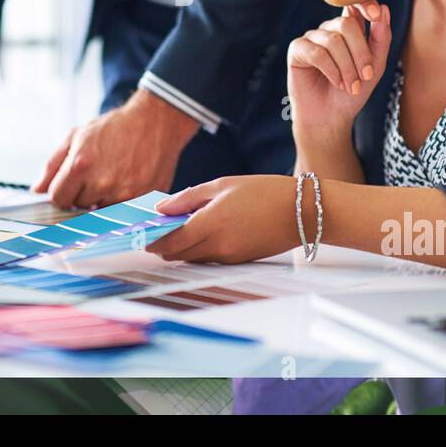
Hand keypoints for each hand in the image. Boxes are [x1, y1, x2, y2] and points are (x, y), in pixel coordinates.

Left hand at [32, 90, 198, 208]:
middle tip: (96, 175)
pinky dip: (121, 203)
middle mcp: (102, 183)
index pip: (58, 198)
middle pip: (78, 207)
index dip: (62, 192)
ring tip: (113, 178)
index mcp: (81, 165)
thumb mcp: (76, 136)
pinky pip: (122, 213)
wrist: (155, 122)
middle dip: (83, 195)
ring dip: (102, 201)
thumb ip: (52, 165)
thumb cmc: (115, 127)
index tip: (70, 185)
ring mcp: (124, 195)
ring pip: (100, 213)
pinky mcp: (143, 200)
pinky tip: (126, 184)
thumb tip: (37, 190)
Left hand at [147, 175, 301, 262]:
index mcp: (211, 223)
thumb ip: (189, 198)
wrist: (301, 212)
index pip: (170, 242)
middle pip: (178, 255)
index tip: (144, 234)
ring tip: (183, 227)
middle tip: (159, 230)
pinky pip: (210, 258)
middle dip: (165, 245)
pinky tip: (206, 232)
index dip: (153, 241)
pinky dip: (201, 249)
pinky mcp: (239, 261)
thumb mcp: (223, 185)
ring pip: (193, 258)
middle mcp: (218, 246)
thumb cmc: (264, 192)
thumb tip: (163, 208)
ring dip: (183, 247)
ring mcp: (229, 257)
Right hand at [287, 0, 390, 137]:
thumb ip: (381, 39)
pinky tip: (337, 83)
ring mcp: (311, 38)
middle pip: (346, 24)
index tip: (377, 15)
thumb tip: (384, 9)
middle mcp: (328, 29)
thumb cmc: (353, 93)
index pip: (355, 5)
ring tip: (351, 86)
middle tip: (366, 76)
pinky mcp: (297, 49)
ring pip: (333, 40)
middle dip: (360, 52)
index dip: (365, 4)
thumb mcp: (375, 67)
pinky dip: (331, 70)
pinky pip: (317, 52)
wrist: (331, 118)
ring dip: (347, 67)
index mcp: (348, 29)